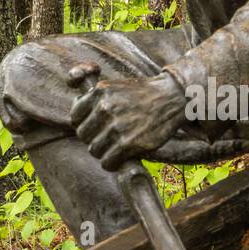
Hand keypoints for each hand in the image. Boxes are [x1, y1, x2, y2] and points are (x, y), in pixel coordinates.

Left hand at [70, 73, 186, 170]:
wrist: (172, 98)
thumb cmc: (144, 94)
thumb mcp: (116, 86)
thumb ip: (95, 97)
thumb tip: (76, 108)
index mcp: (100, 92)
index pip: (75, 116)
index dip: (83, 124)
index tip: (94, 127)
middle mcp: (105, 107)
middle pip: (83, 135)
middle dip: (94, 139)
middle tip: (107, 139)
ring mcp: (116, 126)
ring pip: (94, 150)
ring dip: (104, 152)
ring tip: (115, 148)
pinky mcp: (128, 143)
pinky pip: (108, 162)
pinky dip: (112, 163)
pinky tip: (121, 158)